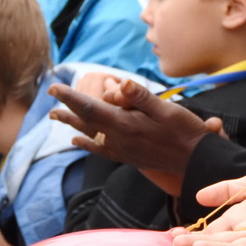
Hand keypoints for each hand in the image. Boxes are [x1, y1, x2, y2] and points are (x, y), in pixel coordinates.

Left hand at [48, 78, 209, 177]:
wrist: (195, 162)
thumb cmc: (184, 132)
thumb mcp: (167, 109)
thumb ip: (141, 97)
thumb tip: (122, 83)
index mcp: (126, 124)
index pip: (91, 107)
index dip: (70, 97)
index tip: (54, 88)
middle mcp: (119, 139)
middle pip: (86, 121)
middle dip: (67, 107)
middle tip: (50, 96)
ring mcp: (122, 150)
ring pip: (90, 134)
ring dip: (72, 123)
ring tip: (55, 116)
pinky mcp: (128, 157)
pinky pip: (100, 149)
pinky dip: (86, 144)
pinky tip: (77, 141)